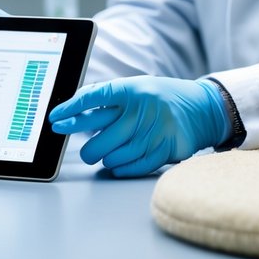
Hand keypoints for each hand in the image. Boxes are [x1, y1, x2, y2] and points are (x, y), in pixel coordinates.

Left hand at [48, 76, 229, 176]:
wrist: (204, 108)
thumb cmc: (163, 99)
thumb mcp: (138, 89)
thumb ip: (110, 100)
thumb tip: (73, 112)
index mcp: (133, 89)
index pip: (94, 97)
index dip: (71, 108)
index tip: (55, 117)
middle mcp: (143, 109)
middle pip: (98, 139)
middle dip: (87, 149)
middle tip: (86, 150)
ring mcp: (155, 131)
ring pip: (113, 157)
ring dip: (107, 159)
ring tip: (111, 154)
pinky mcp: (165, 149)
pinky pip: (132, 167)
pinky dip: (121, 168)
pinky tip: (117, 165)